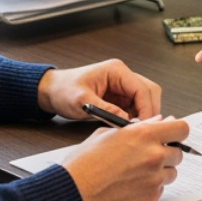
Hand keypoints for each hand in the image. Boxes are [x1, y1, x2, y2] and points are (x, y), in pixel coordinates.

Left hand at [37, 59, 160, 119]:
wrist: (52, 91)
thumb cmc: (63, 90)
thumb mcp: (82, 101)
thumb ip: (105, 110)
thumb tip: (125, 119)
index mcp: (116, 71)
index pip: (142, 89)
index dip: (146, 108)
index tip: (144, 126)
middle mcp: (122, 76)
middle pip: (149, 92)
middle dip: (149, 111)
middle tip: (142, 129)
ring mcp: (122, 87)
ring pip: (145, 100)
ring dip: (142, 115)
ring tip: (132, 129)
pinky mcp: (119, 97)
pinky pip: (135, 107)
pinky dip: (135, 117)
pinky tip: (126, 126)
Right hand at [61, 116, 190, 200]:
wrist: (74, 191)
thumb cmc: (85, 162)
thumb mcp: (107, 133)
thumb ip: (137, 127)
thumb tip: (157, 122)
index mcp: (144, 135)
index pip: (182, 129)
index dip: (177, 132)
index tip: (172, 135)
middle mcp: (154, 155)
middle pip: (178, 152)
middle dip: (167, 153)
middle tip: (150, 156)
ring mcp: (154, 178)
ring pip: (171, 172)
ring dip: (160, 171)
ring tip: (137, 172)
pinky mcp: (151, 197)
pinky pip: (161, 189)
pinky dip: (151, 187)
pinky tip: (132, 185)